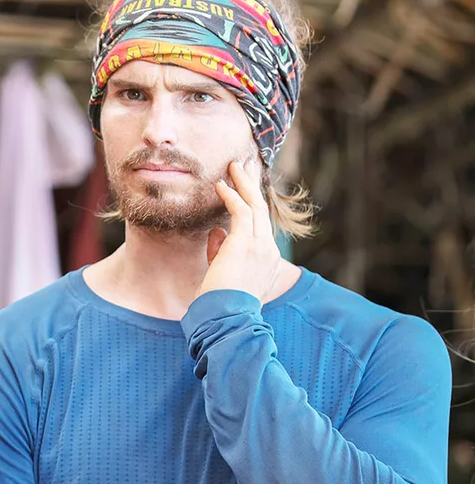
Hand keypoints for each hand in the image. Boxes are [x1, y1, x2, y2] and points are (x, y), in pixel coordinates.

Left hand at [196, 158, 280, 301]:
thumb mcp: (223, 272)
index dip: (251, 203)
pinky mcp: (246, 243)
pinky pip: (240, 212)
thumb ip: (220, 251)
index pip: (260, 224)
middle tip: (244, 165)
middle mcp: (268, 251)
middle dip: (252, 185)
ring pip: (254, 206)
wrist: (227, 318)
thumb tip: (215, 231)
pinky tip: (220, 185)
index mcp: (267, 260)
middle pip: (262, 209)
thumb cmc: (221, 302)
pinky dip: (230, 196)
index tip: (243, 188)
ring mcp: (260, 246)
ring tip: (232, 166)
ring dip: (242, 183)